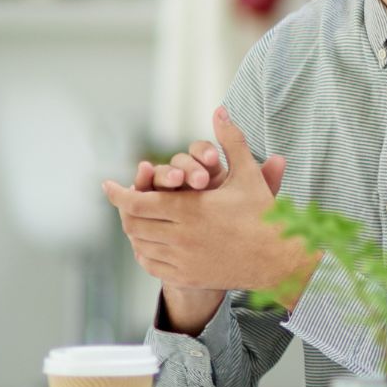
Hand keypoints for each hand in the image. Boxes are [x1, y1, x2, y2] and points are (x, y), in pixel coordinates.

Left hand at [103, 107, 308, 295]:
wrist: (278, 259)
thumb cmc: (263, 213)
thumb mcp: (248, 175)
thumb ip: (231, 141)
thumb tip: (220, 110)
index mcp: (190, 209)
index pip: (136, 202)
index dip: (117, 194)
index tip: (107, 185)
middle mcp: (180, 236)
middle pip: (133, 223)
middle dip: (126, 209)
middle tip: (126, 199)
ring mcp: (181, 260)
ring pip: (140, 244)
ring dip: (135, 230)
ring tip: (138, 217)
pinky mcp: (186, 276)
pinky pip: (151, 264)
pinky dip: (145, 251)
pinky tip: (150, 242)